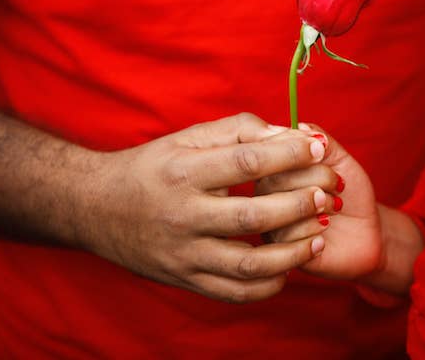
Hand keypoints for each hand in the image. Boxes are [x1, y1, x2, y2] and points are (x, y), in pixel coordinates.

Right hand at [79, 113, 327, 302]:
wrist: (96, 209)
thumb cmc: (151, 167)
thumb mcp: (186, 138)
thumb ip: (238, 131)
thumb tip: (288, 135)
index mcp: (183, 173)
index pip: (245, 162)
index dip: (288, 155)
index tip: (318, 148)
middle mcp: (182, 216)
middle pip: (254, 217)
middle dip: (300, 205)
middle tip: (328, 195)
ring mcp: (183, 254)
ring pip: (248, 264)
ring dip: (292, 253)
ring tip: (319, 236)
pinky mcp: (184, 279)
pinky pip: (233, 293)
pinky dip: (267, 286)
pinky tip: (288, 269)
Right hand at [256, 123, 382, 279]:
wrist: (367, 233)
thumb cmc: (350, 193)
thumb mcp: (340, 160)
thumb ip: (321, 141)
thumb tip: (299, 127)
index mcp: (273, 169)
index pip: (268, 151)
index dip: (298, 149)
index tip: (324, 154)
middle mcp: (263, 195)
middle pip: (271, 179)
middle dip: (315, 177)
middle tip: (338, 185)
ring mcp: (267, 223)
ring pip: (277, 208)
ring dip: (316, 203)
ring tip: (336, 207)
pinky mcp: (277, 251)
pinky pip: (284, 236)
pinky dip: (312, 228)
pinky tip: (325, 228)